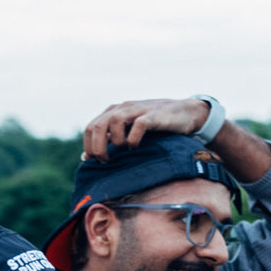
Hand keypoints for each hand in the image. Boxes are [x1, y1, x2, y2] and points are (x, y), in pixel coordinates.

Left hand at [83, 98, 210, 161]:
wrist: (185, 113)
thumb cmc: (154, 125)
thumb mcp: (128, 131)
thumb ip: (109, 140)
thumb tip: (86, 158)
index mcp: (113, 111)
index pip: (90, 128)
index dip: (89, 147)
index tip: (97, 162)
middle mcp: (123, 108)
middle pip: (98, 126)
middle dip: (98, 148)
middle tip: (106, 161)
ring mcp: (138, 110)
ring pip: (113, 122)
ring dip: (115, 141)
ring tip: (123, 150)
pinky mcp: (153, 115)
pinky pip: (138, 125)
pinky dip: (133, 139)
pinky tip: (136, 146)